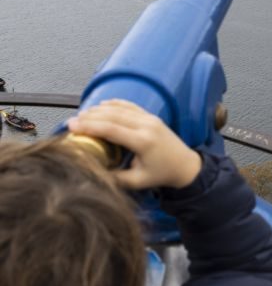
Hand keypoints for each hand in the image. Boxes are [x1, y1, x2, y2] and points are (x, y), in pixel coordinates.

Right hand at [67, 99, 202, 189]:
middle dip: (90, 116)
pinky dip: (115, 104)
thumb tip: (89, 173)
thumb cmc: (162, 174)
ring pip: (121, 109)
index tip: (72, 125)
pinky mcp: (152, 117)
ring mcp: (150, 119)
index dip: (89, 126)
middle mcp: (147, 126)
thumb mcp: (137, 181)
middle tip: (72, 120)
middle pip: (113, 115)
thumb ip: (114, 178)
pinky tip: (102, 105)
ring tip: (82, 114)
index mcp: (143, 141)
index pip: (111, 129)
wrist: (186, 166)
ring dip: (100, 110)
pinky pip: (131, 106)